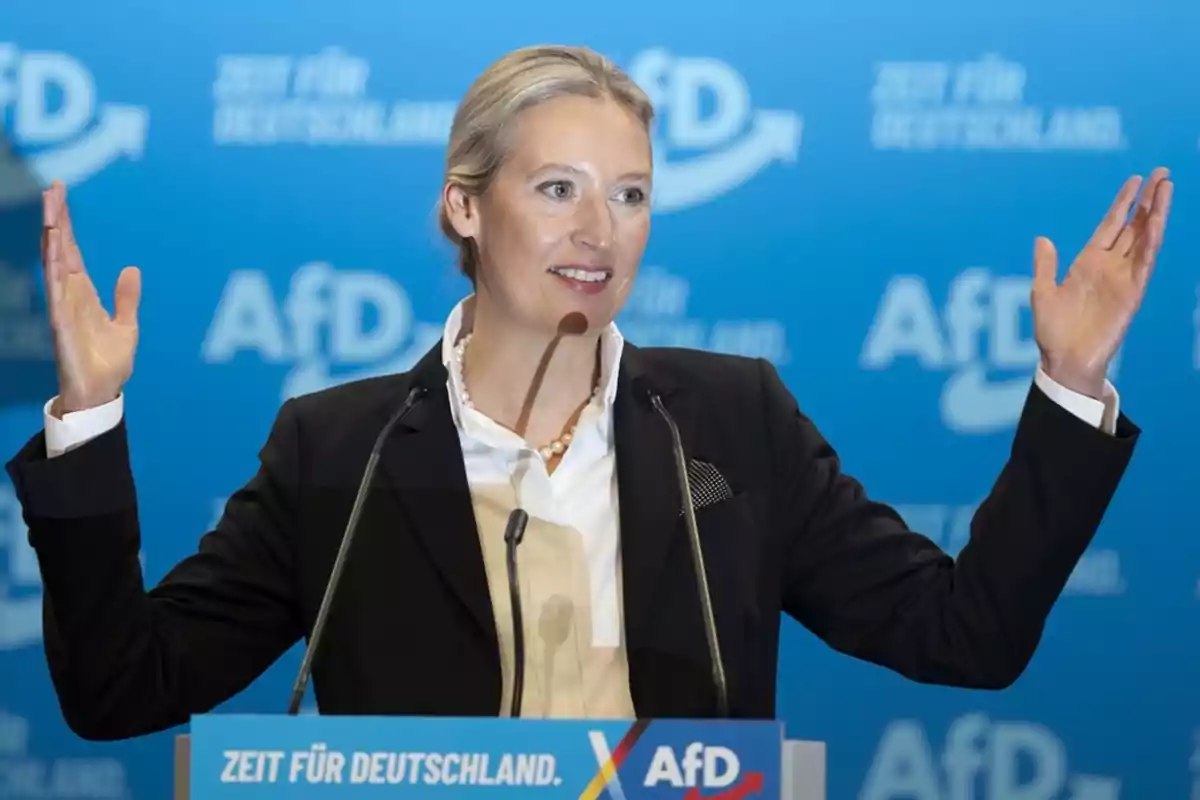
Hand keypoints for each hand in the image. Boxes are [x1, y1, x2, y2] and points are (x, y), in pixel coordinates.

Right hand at [42, 180, 140, 415]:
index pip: (72, 251)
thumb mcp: (127, 326)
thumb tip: (131, 269)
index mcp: (83, 294)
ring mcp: (63, 308)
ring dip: (53, 236)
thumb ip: (127, 298)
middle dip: (56, 218)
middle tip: (53, 187)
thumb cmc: (108, 363)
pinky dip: (55, 269)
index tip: (60, 195)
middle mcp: (69, 295)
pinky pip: (56, 292)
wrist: (101, 394)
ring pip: (54, 263)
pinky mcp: (62, 324)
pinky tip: (54, 248)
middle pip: (60, 249)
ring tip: (50, 207)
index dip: (67, 224)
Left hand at [1031, 167, 1172, 398]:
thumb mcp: (1042, 293)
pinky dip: (1151, 243)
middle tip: (1161, 173)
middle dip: (1148, 200)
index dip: (1123, 203)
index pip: (1111, 225)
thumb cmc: (1053, 332)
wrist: (1065, 360)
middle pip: (1134, 226)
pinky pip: (1144, 264)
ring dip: (1156, 214)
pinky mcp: (1132, 294)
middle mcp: (1109, 267)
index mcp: (1088, 263)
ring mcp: (1123, 278)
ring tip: (1166, 188)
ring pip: (1144, 239)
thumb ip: (1045, 266)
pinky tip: (1158, 223)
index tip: (1135, 180)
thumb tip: (1042, 239)